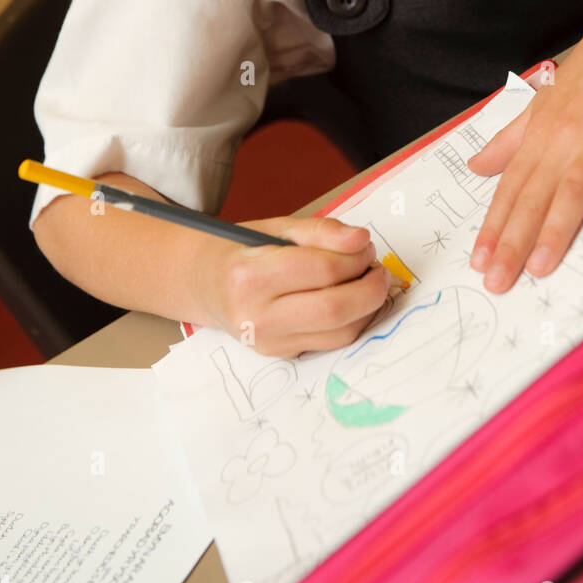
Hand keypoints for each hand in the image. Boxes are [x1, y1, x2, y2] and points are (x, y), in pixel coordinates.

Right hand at [201, 215, 393, 356]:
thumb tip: (360, 239)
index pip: (321, 269)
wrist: (205, 285)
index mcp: (250, 276)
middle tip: (377, 268)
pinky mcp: (282, 354)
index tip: (365, 245)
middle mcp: (257, 316)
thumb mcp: (276, 228)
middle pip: (334, 309)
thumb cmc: (242, 251)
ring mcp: (269, 342)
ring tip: (366, 281)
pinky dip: (352, 321)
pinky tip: (351, 300)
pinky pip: (332, 342)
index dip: (355, 256)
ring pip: (340, 332)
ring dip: (367, 306)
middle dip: (370, 287)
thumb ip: (320, 231)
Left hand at [465, 0, 582, 292]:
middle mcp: (566, 138)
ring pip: (575, 187)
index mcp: (542, 134)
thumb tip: (476, 168)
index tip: (478, 261)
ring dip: (558, 227)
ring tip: (542, 266)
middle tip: (497, 282)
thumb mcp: (543, 101)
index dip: (494, 227)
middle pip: (534, 196)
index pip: (511, 189)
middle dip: (513, 242)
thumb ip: (510, 139)